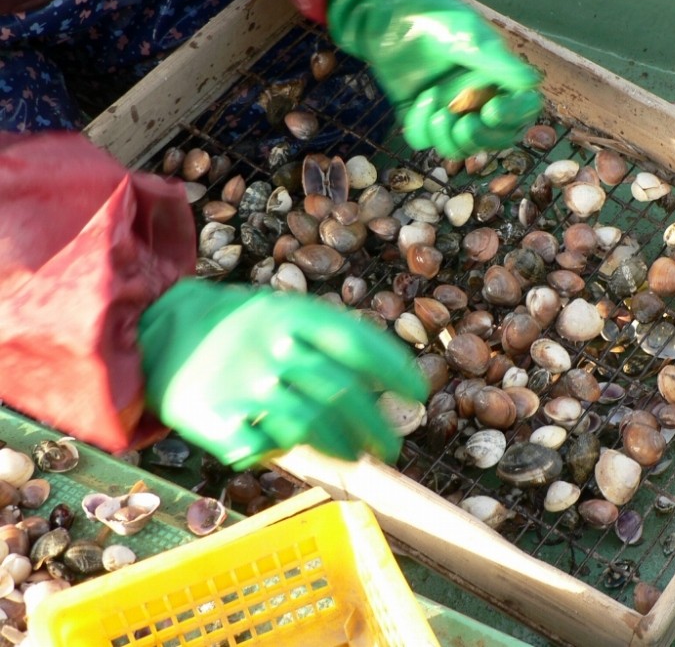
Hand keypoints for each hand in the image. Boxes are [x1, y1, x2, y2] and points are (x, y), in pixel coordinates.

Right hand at [138, 278, 427, 468]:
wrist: (161, 330)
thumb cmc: (242, 328)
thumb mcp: (284, 313)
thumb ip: (327, 341)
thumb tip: (384, 382)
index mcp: (294, 317)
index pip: (359, 345)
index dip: (395, 372)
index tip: (418, 394)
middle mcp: (273, 349)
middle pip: (341, 393)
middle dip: (375, 425)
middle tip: (392, 445)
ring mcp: (244, 384)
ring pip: (310, 425)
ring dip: (343, 447)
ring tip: (357, 456)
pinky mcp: (217, 417)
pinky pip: (261, 447)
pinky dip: (279, 453)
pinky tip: (288, 452)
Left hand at [328, 0, 542, 159]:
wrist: (391, 13)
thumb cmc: (438, 19)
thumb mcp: (470, 37)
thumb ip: (499, 63)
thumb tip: (533, 82)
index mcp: (498, 80)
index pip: (521, 110)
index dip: (512, 117)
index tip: (492, 110)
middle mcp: (477, 101)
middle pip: (492, 139)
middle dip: (478, 137)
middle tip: (462, 123)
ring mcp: (449, 112)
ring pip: (457, 147)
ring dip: (444, 134)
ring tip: (432, 100)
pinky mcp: (420, 117)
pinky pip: (424, 140)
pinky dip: (419, 126)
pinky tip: (416, 100)